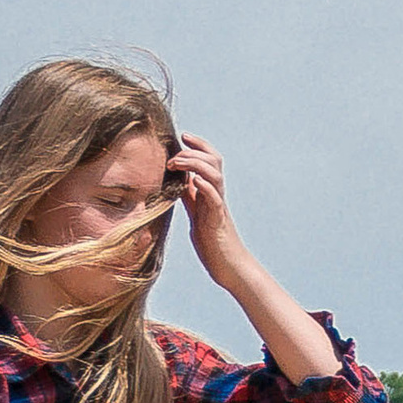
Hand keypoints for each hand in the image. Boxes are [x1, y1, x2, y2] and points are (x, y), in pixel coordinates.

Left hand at [165, 134, 247, 288]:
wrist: (228, 267)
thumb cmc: (212, 243)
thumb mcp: (196, 215)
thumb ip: (190, 198)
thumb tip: (180, 181)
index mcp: (211, 192)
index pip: (210, 160)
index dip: (198, 145)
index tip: (183, 136)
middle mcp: (217, 196)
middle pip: (214, 161)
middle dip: (194, 151)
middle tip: (174, 154)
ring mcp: (218, 207)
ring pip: (215, 175)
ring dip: (195, 165)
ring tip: (178, 164)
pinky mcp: (217, 221)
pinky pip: (215, 199)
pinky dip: (205, 187)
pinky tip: (193, 180)